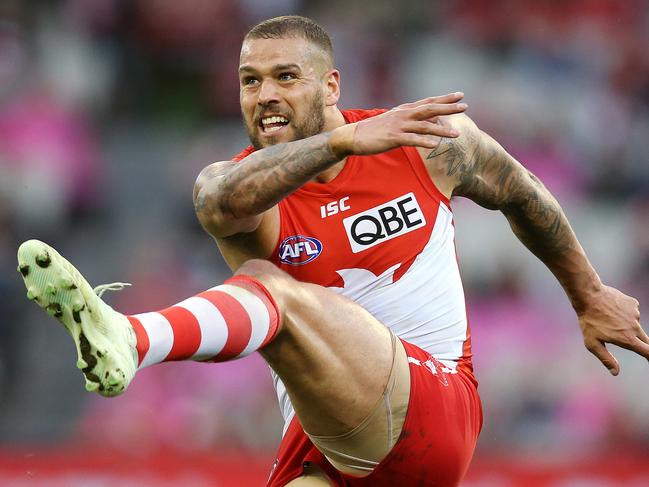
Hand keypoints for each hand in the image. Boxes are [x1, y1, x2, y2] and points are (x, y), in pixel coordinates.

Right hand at [329, 92, 467, 157]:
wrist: (353, 136)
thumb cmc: (374, 130)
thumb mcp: (393, 120)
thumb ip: (409, 119)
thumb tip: (425, 119)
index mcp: (404, 110)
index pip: (428, 102)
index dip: (444, 98)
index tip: (460, 95)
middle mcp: (403, 114)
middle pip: (430, 109)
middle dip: (448, 108)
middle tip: (465, 106)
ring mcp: (398, 126)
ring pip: (424, 126)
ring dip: (441, 130)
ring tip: (457, 134)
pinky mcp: (393, 138)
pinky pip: (411, 140)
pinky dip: (424, 141)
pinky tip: (435, 145)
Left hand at [579, 284, 646, 374]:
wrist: (589, 296)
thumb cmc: (589, 321)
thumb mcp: (592, 343)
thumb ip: (606, 359)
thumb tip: (615, 372)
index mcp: (627, 339)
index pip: (648, 352)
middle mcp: (635, 327)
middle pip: (646, 341)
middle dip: (641, 344)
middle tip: (626, 340)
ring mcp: (635, 314)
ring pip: (635, 325)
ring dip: (627, 326)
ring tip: (609, 320)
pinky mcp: (633, 304)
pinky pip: (632, 313)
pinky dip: (625, 314)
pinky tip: (613, 310)